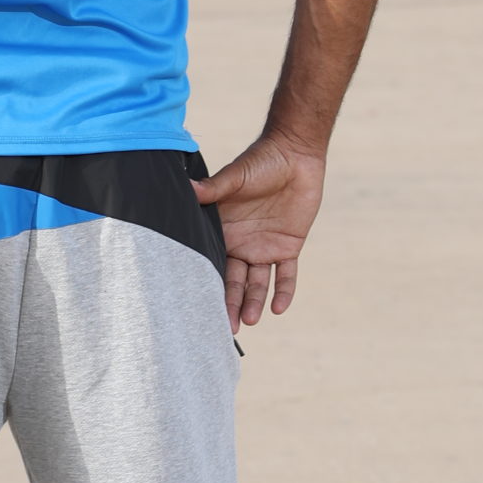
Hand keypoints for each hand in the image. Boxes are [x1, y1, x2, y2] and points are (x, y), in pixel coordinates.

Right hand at [196, 135, 325, 332]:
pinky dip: (283, 291)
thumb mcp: (236, 176)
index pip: (214, 262)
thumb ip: (214, 188)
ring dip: (253, 301)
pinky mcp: (288, 246)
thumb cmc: (261, 161)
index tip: (199, 305)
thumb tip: (187, 188)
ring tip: (249, 321)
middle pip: (234, 280)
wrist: (295, 154)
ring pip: (258, 282)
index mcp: (223, 230)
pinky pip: (286, 274)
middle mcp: (241, 243)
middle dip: (230, 303)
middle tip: (225, 328)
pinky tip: (279, 308)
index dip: (208, 282)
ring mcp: (264, 247)